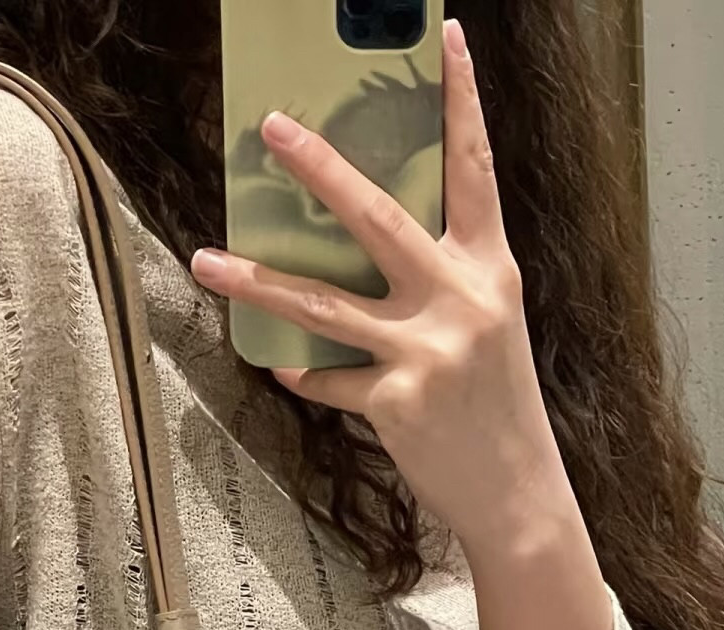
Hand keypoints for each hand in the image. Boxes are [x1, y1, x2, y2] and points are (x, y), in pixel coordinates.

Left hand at [190, 19, 570, 557]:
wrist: (518, 492)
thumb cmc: (498, 407)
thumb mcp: (488, 326)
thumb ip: (442, 280)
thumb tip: (374, 245)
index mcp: (490, 270)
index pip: (476, 169)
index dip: (464, 101)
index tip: (451, 38)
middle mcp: (459, 299)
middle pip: (377, 217)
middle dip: (320, 168)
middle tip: (272, 129)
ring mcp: (426, 349)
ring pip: (321, 303)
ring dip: (256, 280)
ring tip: (205, 259)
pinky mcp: (395, 399)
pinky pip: (327, 377)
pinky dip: (304, 374)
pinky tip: (286, 368)